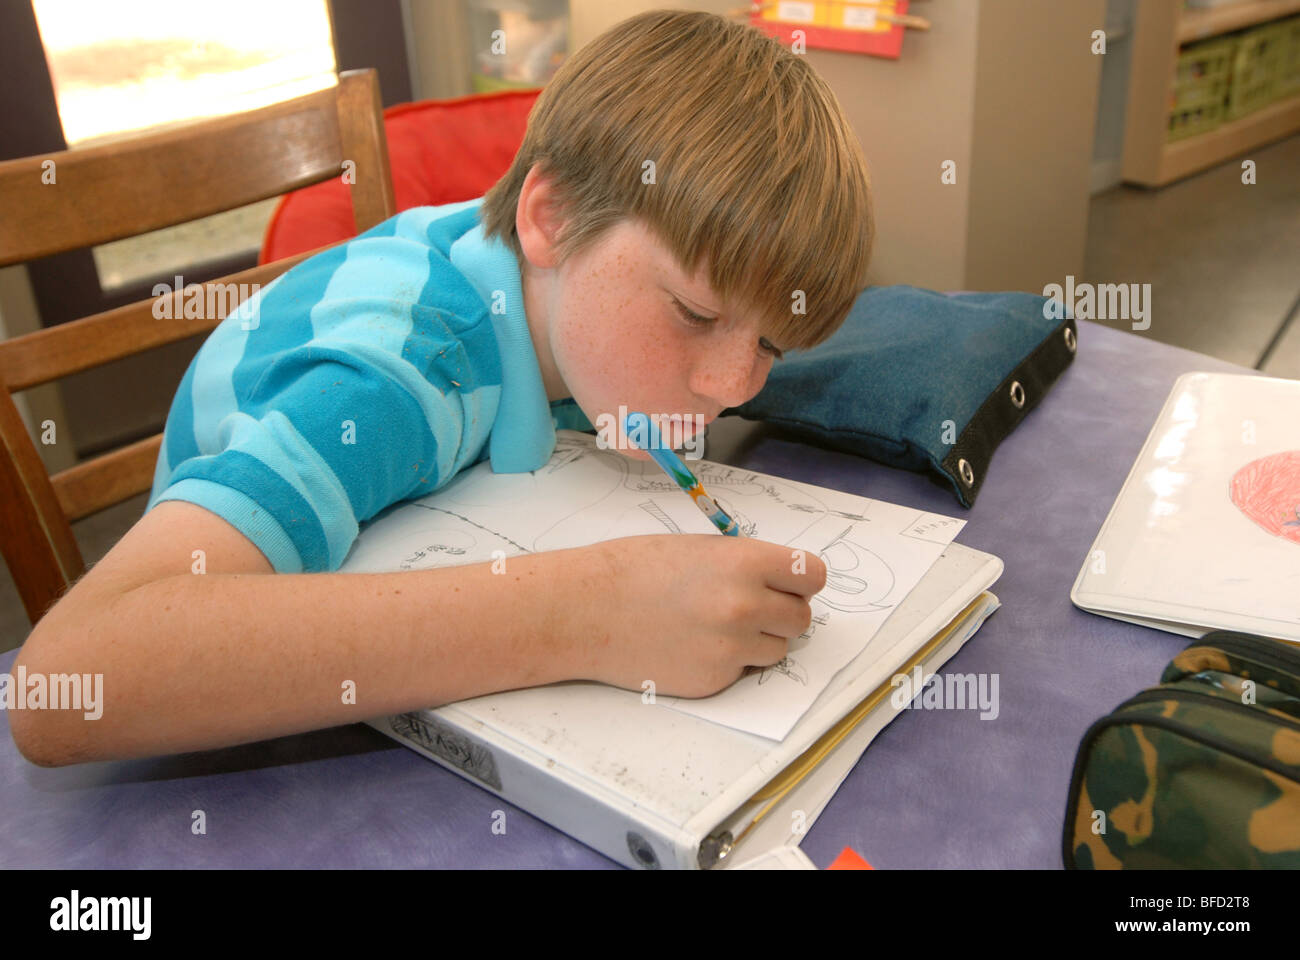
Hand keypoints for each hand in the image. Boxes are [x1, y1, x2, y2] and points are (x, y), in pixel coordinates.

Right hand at [573, 535, 826, 698]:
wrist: (585, 610)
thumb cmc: (633, 569)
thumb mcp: (698, 549)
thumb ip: (745, 565)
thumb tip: (780, 585)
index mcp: (746, 564)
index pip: (813, 576)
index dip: (800, 582)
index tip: (787, 585)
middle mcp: (746, 607)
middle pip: (802, 619)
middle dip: (781, 613)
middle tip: (749, 608)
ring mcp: (731, 649)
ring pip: (777, 650)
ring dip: (758, 641)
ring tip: (715, 627)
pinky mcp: (714, 682)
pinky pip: (743, 673)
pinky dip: (727, 663)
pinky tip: (691, 645)